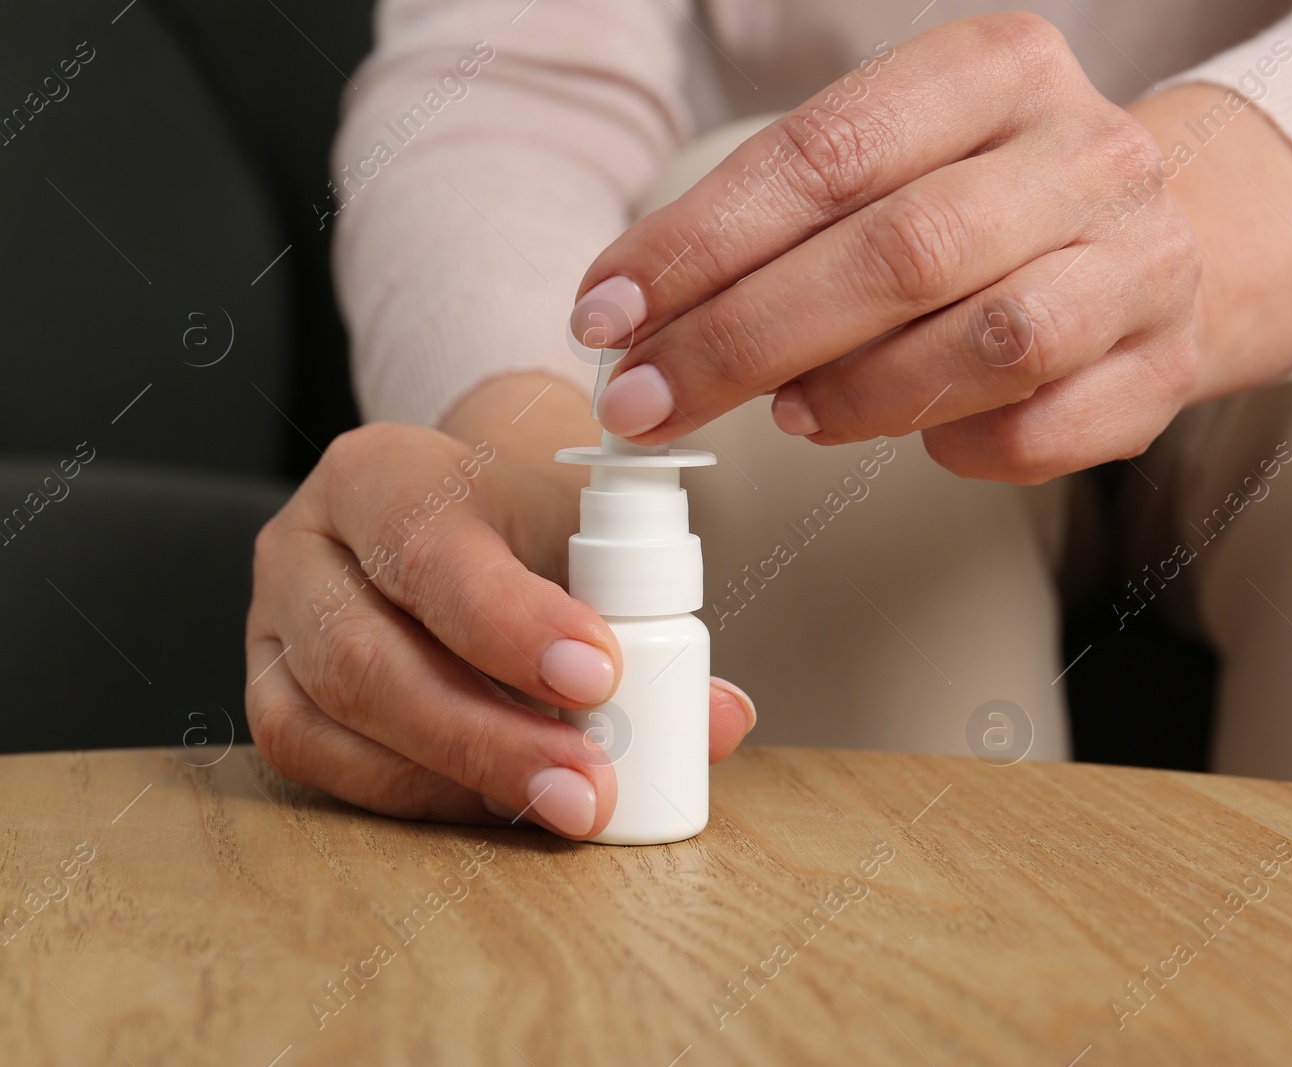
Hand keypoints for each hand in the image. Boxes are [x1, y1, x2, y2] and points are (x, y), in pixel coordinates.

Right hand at [243, 372, 757, 837]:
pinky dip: (415, 795)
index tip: (599, 673)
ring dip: (458, 778)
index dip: (511, 623)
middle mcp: (305, 544)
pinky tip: (495, 806)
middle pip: (370, 657)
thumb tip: (716, 717)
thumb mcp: (587, 535)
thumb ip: (650, 616)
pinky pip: (320, 764)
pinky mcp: (270, 695)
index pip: (431, 550)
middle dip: (488, 736)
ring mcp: (271, 625)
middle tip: (587, 784)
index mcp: (382, 474)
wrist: (463, 513)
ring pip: (336, 721)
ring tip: (562, 804)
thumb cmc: (525, 523)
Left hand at [571, 14, 1291, 482]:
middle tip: (647, 399)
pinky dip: (954, 447)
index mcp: (999, 69)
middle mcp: (1085, 154)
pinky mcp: (1161, 369)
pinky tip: (916, 434)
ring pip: (985, 344)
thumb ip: (793, 218)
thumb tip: (646, 318)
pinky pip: (1038, 432)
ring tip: (785, 414)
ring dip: (855, 395)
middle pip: (898, 253)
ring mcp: (1140, 263)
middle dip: (744, 338)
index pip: (828, 153)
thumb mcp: (905, 160)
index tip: (609, 310)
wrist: (1183, 233)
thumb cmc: (997, 199)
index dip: (702, 242)